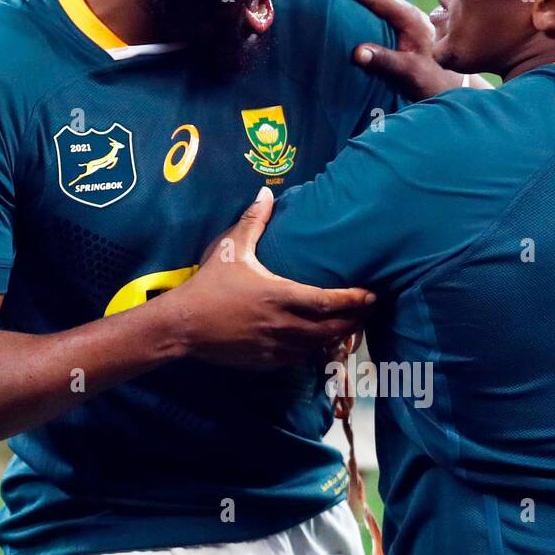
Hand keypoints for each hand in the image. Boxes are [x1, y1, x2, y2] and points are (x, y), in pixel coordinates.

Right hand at [163, 188, 374, 367]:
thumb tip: (266, 192)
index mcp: (279, 295)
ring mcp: (276, 347)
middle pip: (332, 328)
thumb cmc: (209, 285)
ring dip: (338, 336)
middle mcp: (283, 325)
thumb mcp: (231, 248)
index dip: (353, 300)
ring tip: (351, 324)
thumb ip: (253, 221)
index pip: (327, 301)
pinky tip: (321, 341)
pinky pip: (300, 358)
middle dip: (354, 320)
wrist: (184, 326)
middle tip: (368, 310)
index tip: (370, 294)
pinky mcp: (267, 362)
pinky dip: (315, 349)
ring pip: (319, 346)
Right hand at [330, 0, 471, 100]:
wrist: (455, 86)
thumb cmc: (434, 82)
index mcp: (409, 18)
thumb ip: (386, 62)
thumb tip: (357, 52)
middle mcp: (407, 12)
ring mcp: (406, 16)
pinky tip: (348, 0)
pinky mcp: (403, 24)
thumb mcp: (410, 75)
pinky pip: (379, 4)